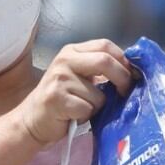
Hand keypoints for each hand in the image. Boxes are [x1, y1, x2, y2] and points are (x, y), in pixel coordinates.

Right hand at [14, 39, 133, 145]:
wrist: (32, 119)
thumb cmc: (61, 99)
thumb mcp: (78, 76)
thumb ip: (99, 69)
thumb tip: (132, 72)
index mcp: (72, 51)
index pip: (105, 45)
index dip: (124, 60)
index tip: (132, 75)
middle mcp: (64, 61)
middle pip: (105, 61)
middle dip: (122, 79)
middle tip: (125, 93)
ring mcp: (59, 79)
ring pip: (98, 93)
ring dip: (98, 106)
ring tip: (83, 108)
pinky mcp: (56, 99)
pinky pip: (87, 108)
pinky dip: (86, 116)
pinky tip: (74, 116)